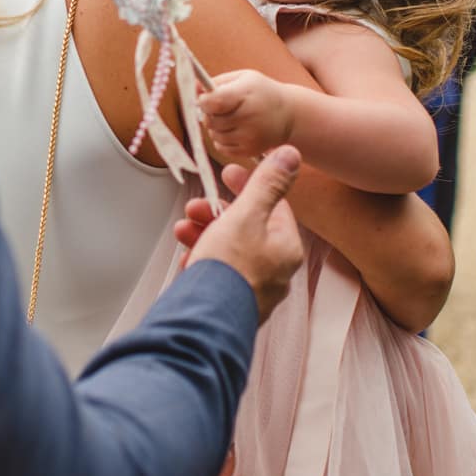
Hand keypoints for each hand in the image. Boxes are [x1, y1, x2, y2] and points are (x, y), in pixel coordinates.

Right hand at [177, 147, 305, 322]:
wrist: (206, 321)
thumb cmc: (228, 270)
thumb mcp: (246, 216)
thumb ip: (267, 184)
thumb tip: (292, 155)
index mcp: (285, 248)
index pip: (273, 205)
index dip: (248, 185)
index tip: (227, 172)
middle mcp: (276, 272)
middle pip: (248, 229)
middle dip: (217, 213)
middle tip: (195, 206)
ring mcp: (255, 290)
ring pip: (230, 251)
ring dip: (205, 235)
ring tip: (183, 231)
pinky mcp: (233, 303)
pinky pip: (219, 274)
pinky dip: (202, 261)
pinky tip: (188, 261)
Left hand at [198, 70, 293, 159]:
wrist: (289, 115)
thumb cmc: (260, 92)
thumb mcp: (243, 78)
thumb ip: (216, 82)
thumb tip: (192, 88)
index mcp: (246, 95)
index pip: (213, 102)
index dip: (204, 101)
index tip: (206, 99)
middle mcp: (248, 118)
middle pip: (210, 120)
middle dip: (209, 114)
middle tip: (220, 108)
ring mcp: (249, 137)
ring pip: (213, 134)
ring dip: (215, 127)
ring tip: (230, 118)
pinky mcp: (248, 151)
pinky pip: (220, 147)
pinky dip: (222, 139)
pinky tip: (235, 130)